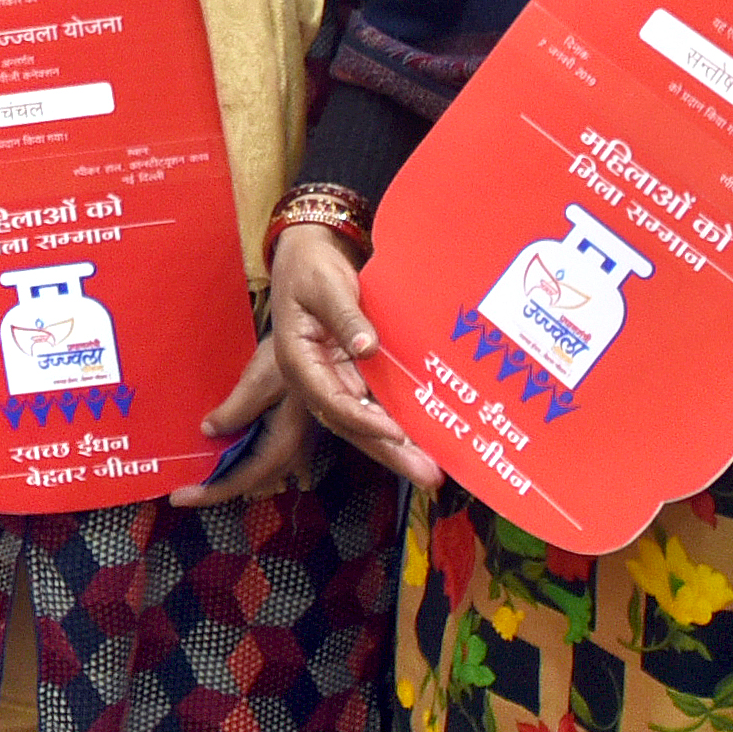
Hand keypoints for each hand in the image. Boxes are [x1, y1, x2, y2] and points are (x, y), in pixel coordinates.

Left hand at [167, 344, 325, 507]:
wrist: (324, 345)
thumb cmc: (293, 358)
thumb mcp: (260, 380)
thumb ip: (236, 410)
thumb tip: (208, 432)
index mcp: (283, 445)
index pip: (241, 480)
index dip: (209, 492)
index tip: (178, 498)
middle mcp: (291, 453)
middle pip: (248, 483)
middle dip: (215, 487)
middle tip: (182, 488)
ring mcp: (295, 447)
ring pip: (257, 473)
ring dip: (229, 476)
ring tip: (199, 473)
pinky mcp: (292, 435)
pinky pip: (264, 459)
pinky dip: (242, 462)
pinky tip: (225, 455)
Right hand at [262, 227, 440, 487]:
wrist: (306, 255)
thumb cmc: (311, 267)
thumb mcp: (326, 285)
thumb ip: (345, 316)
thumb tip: (367, 347)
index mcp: (298, 359)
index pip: (330, 399)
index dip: (363, 418)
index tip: (395, 432)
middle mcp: (315, 378)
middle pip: (350, 424)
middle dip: (388, 452)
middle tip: (427, 475)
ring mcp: (334, 380)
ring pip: (364, 423)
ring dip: (396, 448)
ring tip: (434, 471)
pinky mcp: (352, 376)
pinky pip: (374, 406)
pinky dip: (397, 426)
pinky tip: (426, 441)